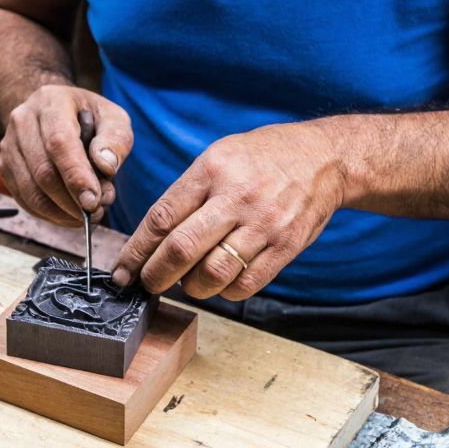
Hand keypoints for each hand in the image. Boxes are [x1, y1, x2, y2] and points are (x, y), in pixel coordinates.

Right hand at [0, 85, 132, 226]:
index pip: (59, 143)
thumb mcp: (114, 118)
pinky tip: (70, 215)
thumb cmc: (90, 118)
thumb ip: (116, 139)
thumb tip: (106, 166)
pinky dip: (49, 215)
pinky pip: (24, 200)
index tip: (93, 201)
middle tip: (97, 212)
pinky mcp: (5, 167)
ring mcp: (9, 145)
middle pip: (43, 171)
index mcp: (51, 102)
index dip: (76, 176)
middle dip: (72, 200)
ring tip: (87, 215)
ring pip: (31, 191)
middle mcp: (22, 121)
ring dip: (61, 212)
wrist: (56, 112)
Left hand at [113, 121, 345, 299]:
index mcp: (211, 170)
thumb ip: (187, 193)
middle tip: (148, 284)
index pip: (161, 218)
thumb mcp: (219, 156)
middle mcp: (236, 197)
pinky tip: (220, 283)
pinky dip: (225, 291)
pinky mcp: (286, 246)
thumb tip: (152, 238)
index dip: (136, 251)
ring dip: (192, 287)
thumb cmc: (263, 158)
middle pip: (181, 249)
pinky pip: (246, 284)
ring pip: (212, 273)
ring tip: (188, 282)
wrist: (324, 158)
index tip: (124, 271)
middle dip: (155, 275)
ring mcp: (263, 224)